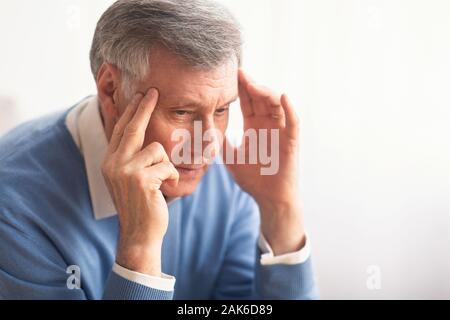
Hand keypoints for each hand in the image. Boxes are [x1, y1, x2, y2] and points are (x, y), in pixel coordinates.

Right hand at [101, 88, 178, 275]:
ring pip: (157, 149)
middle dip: (144, 107)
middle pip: (132, 127)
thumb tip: (142, 133)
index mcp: (110, 161)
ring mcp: (125, 171)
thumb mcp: (129, 178)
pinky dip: (172, 176)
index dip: (132, 111)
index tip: (141, 95)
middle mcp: (113, 163)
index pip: (121, 130)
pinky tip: (166, 188)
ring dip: (166, 165)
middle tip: (153, 91)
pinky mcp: (141, 179)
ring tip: (163, 181)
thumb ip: (131, 157)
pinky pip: (167, 165)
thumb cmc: (140, 204)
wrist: (139, 233)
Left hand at [224, 70, 304, 254]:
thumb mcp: (231, 158)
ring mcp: (280, 131)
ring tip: (253, 85)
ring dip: (266, 93)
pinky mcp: (291, 141)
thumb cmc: (253, 179)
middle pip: (261, 99)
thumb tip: (205, 131)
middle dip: (251, 86)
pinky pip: (293, 121)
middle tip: (239, 73)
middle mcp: (268, 125)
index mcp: (254, 127)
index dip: (240, 89)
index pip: (247, 103)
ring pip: (277, 105)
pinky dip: (290, 108)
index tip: (230, 75)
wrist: (268, 198)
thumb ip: (222, 143)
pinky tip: (283, 96)